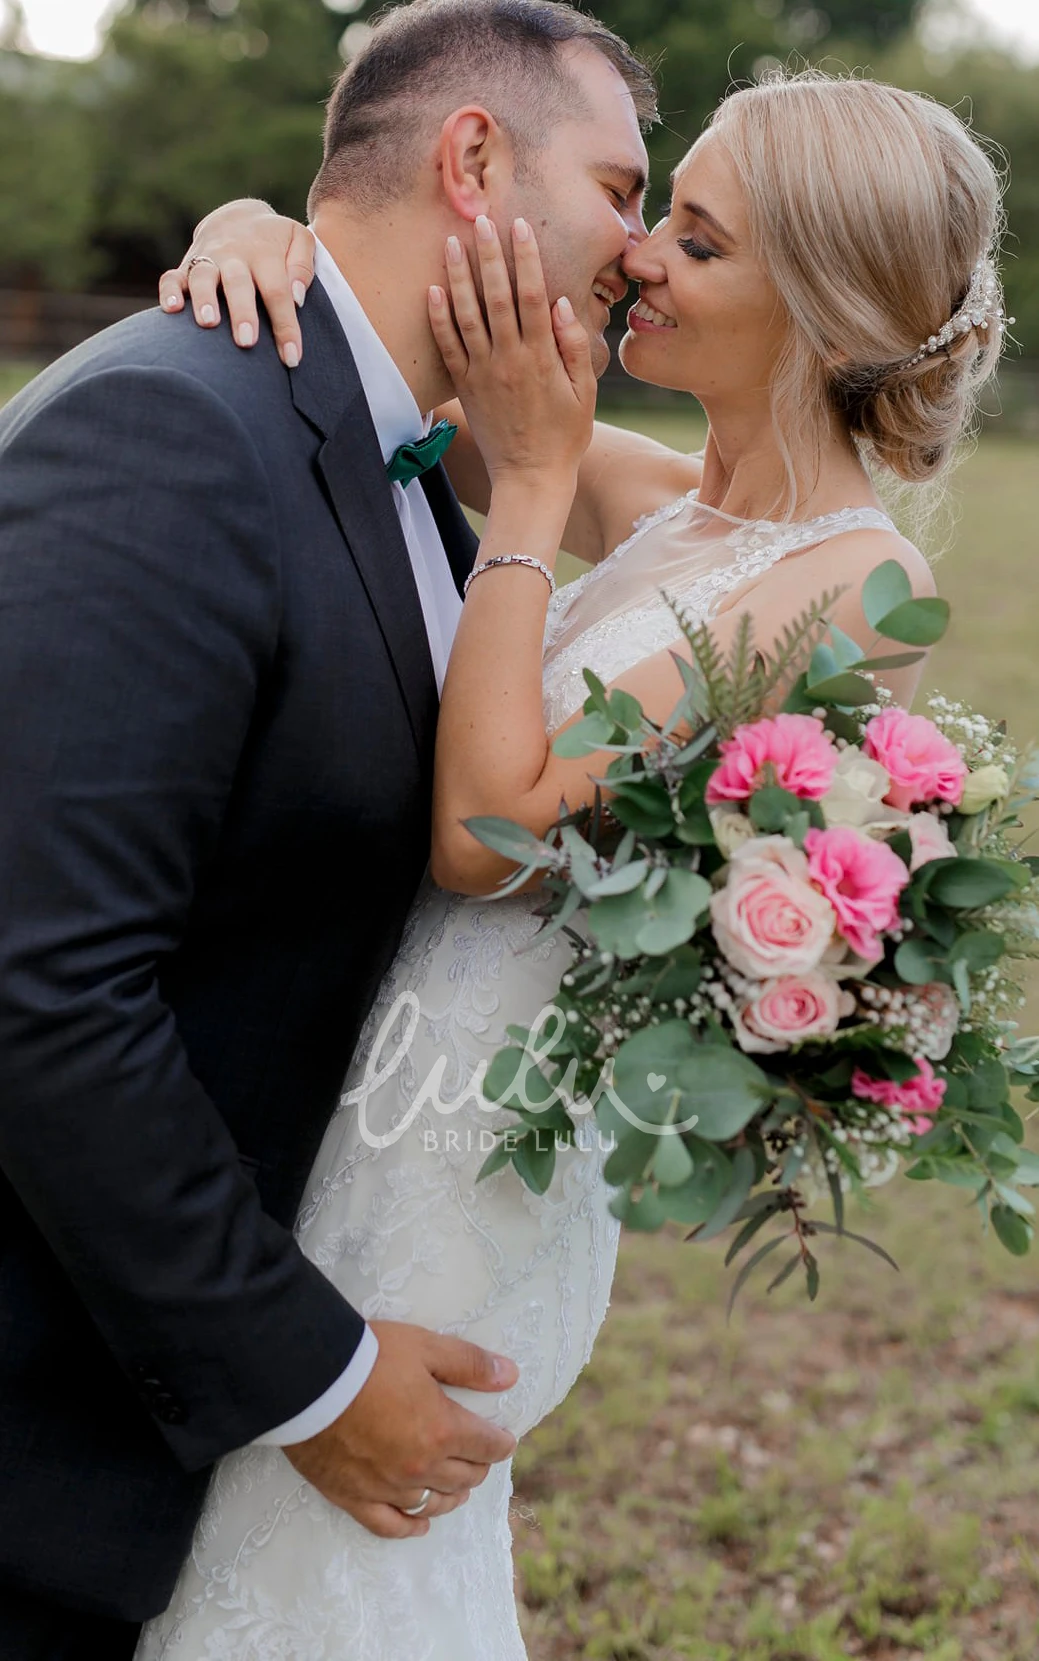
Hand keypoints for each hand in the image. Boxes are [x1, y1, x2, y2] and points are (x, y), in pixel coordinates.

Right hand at [158, 200, 313, 368]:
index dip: (285, 326)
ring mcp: (208, 260)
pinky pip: (171, 277)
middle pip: (238, 284)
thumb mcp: (298, 240)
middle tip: (247, 342)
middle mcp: (234, 255)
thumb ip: (303, 266)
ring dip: (204, 300)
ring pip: (203, 277)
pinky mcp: (186, 266)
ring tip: (208, 324)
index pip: (277, 291)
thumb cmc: (275, 241)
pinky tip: (172, 310)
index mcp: (265, 253)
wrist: (238, 217)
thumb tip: (297, 298)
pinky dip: (169, 292)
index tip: (292, 358)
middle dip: (241, 313)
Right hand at [282, 1319, 519, 1539]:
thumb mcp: (424, 1347)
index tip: (504, 1439)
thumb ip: (469, 1363)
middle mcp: (420, 1467)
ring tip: (458, 1489)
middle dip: (478, 1466)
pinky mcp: (354, 1498)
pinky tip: (421, 1525)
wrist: (307, 1378)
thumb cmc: (367, 1357)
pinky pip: (389, 1525)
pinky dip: (410, 1528)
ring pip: (433, 1504)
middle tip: (479, 1456)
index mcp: (442, 1430)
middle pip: (464, 1477)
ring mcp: (387, 1488)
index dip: (500, 1442)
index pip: (486, 1446)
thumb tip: (510, 1376)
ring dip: (452, 1496)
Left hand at [428, 216, 595, 489]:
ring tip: (450, 243)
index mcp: (541, 356)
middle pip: (495, 297)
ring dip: (458, 277)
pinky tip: (432, 291)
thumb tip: (562, 303)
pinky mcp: (465, 387)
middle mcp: (509, 359)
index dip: (526, 258)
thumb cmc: (564, 436)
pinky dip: (438, 318)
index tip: (520, 226)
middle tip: (480, 220)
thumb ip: (573, 347)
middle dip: (488, 255)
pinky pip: (448, 347)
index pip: (532, 295)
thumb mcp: (584, 393)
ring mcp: (483, 372)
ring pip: (466, 316)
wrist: (530, 478)